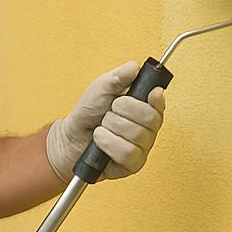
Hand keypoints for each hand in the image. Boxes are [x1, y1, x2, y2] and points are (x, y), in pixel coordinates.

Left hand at [45, 60, 165, 181]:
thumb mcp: (101, 87)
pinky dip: (108, 143)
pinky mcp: (132, 164)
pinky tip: (100, 141)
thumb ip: (119, 76)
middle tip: (110, 111)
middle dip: (123, 111)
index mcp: (144, 107)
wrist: (71, 137)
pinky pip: (127, 153)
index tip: (150, 93)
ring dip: (112, 128)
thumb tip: (134, 66)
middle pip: (150, 118)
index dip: (156, 98)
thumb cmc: (89, 113)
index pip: (160, 102)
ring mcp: (141, 147)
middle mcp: (147, 129)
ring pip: (137, 136)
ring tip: (102, 127)